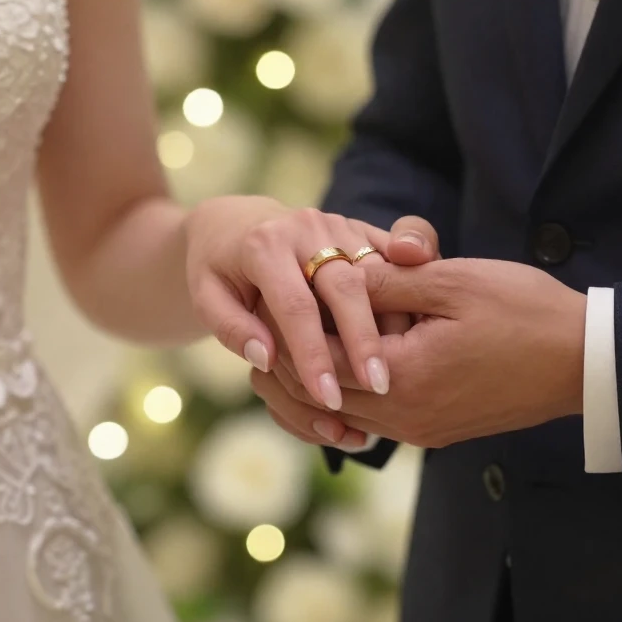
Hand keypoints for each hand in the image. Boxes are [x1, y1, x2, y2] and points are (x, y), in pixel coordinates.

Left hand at [185, 196, 394, 409]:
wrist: (237, 222)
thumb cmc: (218, 269)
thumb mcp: (206, 296)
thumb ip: (231, 327)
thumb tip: (265, 358)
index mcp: (264, 245)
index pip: (295, 306)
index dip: (312, 355)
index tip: (327, 398)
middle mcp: (307, 228)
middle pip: (347, 285)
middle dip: (365, 339)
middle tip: (378, 387)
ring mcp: (339, 225)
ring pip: (379, 273)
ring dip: (394, 323)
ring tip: (402, 370)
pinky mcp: (361, 229)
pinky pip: (392, 263)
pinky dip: (407, 299)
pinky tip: (414, 341)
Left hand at [253, 258, 587, 448]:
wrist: (586, 361)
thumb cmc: (525, 312)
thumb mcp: (452, 281)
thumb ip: (386, 279)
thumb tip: (334, 273)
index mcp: (401, 380)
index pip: (315, 362)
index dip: (285, 328)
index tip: (266, 295)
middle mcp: (404, 417)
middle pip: (316, 397)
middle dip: (286, 359)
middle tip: (262, 320)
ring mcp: (421, 429)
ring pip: (340, 411)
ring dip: (315, 376)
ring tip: (292, 336)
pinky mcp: (436, 429)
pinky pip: (372, 416)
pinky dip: (348, 389)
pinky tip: (345, 355)